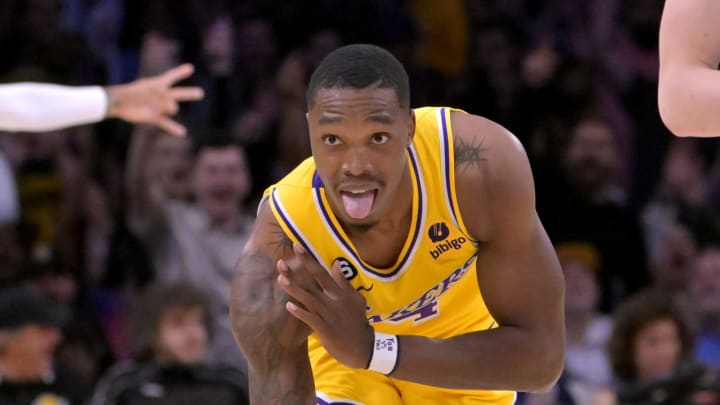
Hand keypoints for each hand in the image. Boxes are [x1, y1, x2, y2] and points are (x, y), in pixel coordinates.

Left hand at [105, 64, 203, 135]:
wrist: (118, 103)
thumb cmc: (130, 94)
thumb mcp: (148, 93)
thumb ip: (163, 100)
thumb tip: (175, 108)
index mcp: (157, 85)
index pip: (172, 77)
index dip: (181, 72)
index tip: (190, 68)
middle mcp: (160, 95)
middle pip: (178, 93)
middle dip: (189, 93)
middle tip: (200, 93)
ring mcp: (158, 106)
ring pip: (172, 108)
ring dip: (171, 108)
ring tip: (170, 109)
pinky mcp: (154, 117)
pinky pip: (165, 123)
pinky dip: (173, 127)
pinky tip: (183, 132)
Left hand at [277, 244, 373, 368]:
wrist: (364, 346)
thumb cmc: (357, 321)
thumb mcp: (355, 299)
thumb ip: (343, 282)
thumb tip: (335, 264)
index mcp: (339, 292)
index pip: (322, 272)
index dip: (308, 260)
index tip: (296, 247)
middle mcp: (333, 300)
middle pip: (312, 283)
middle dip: (296, 271)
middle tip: (280, 262)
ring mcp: (328, 314)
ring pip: (308, 298)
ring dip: (294, 289)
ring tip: (280, 279)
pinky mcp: (324, 329)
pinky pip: (310, 318)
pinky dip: (300, 312)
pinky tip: (288, 306)